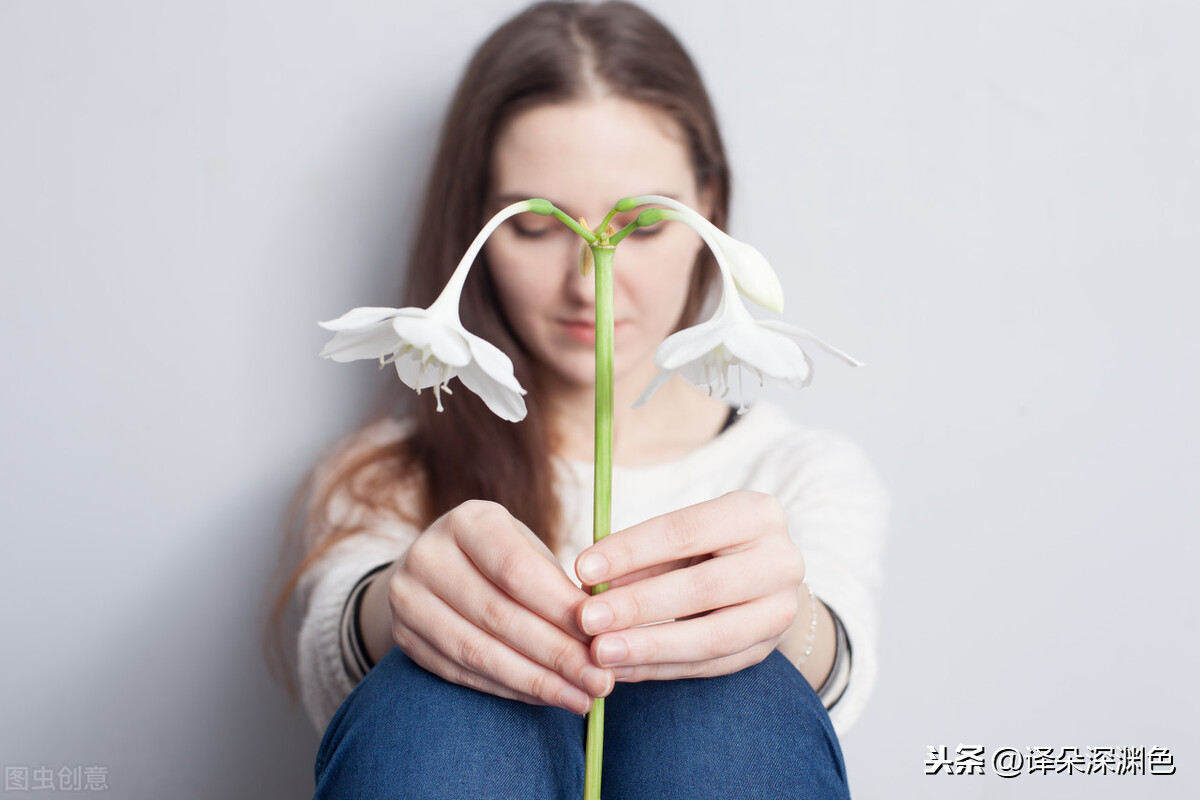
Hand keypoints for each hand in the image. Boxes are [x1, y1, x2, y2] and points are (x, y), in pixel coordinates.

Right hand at [385, 500, 613, 713]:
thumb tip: (600, 636)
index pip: (516, 570)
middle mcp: (428, 555)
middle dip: (556, 654)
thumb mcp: (528, 550)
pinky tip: (546, 697)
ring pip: (478, 651)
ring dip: (536, 681)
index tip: (601, 636)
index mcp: (467, 521)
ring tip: (580, 698)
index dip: (560, 608)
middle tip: (599, 680)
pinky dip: (510, 689)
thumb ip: (558, 587)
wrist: (436, 568)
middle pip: (498, 615)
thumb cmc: (500, 558)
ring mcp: (407, 598)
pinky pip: (463, 672)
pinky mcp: (403, 637)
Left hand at [573, 491, 804, 681]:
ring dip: (649, 647)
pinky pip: (711, 666)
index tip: (583, 568)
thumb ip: (641, 556)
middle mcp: (781, 560)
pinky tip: (623, 669)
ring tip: (600, 652)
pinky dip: (662, 668)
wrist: (764, 577)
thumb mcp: (680, 537)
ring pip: (712, 637)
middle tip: (587, 619)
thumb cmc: (706, 547)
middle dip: (638, 605)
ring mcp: (781, 609)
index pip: (685, 532)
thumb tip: (590, 583)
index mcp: (755, 514)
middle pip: (702, 587)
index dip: (631, 551)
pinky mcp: (769, 648)